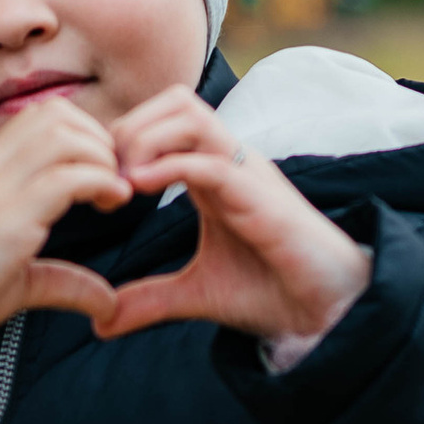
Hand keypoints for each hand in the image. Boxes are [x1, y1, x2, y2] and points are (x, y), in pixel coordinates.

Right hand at [0, 96, 128, 341]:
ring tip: (113, 194)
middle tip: (116, 182)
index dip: (85, 136)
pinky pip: (68, 176)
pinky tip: (112, 203)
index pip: (40, 118)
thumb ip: (62, 281)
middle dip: (99, 139)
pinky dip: (102, 181)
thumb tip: (108, 305)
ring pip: (65, 135)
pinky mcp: (8, 219)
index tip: (104, 177)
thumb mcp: (16, 284)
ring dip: (102, 157)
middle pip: (57, 114)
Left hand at [27, 88, 373, 346]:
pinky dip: (168, 166)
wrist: (325, 310)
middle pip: (175, 101)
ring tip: (121, 182)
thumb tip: (100, 322)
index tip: (98, 182)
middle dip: (131, 128)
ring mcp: (246, 172)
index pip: (165, 119)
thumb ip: (149, 300)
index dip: (124, 138)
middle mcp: (231, 161)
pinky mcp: (258, 196)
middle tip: (106, 176)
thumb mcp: (196, 294)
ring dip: (145, 139)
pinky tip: (138, 188)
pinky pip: (209, 161)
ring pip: (191, 115)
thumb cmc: (272, 291)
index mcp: (214, 172)